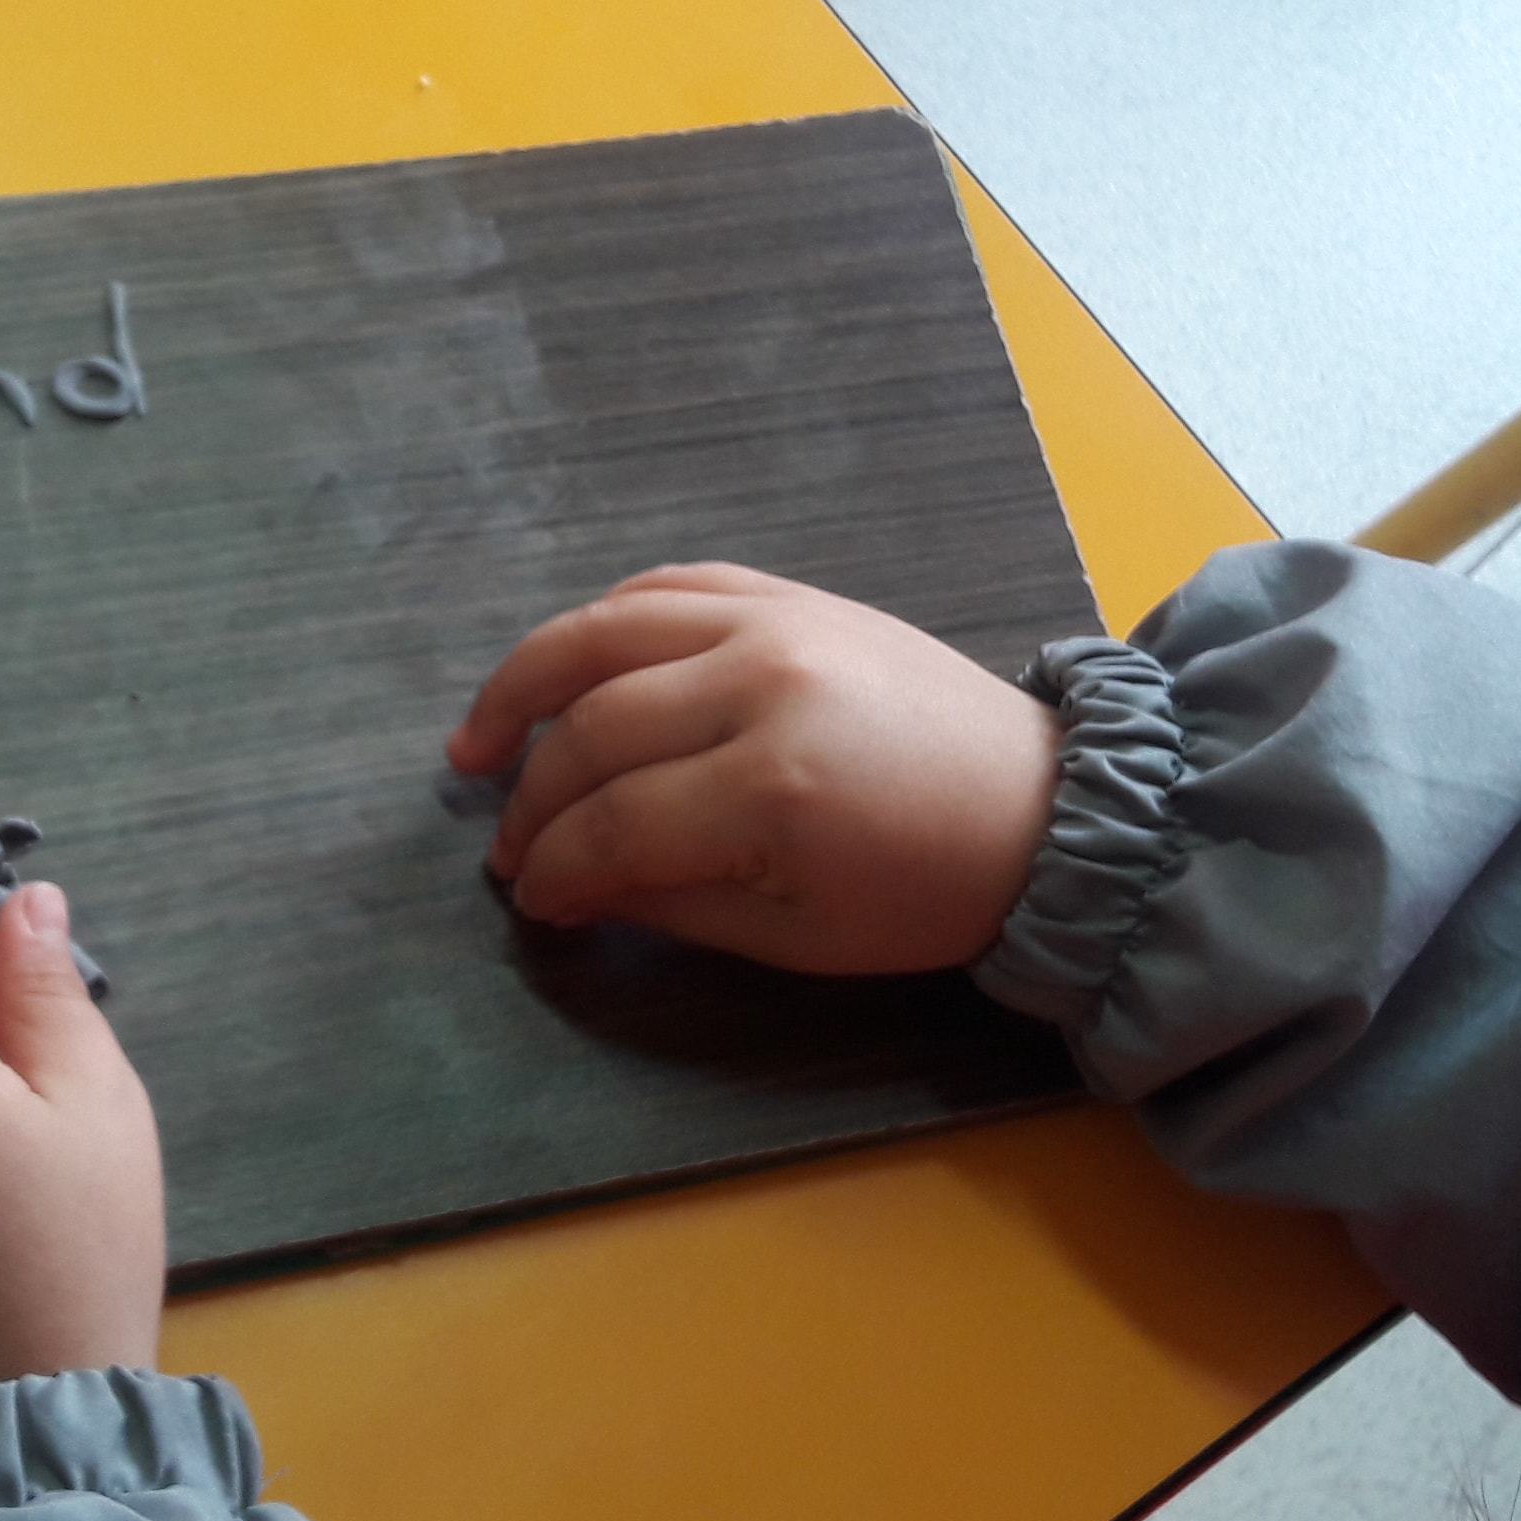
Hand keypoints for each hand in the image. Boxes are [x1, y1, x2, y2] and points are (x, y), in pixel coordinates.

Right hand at [444, 563, 1062, 973]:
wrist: (1042, 807)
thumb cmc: (923, 893)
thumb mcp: (796, 934)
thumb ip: (668, 903)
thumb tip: (566, 887)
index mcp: (773, 786)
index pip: (614, 825)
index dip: (554, 869)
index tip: (529, 901)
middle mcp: (762, 681)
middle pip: (594, 729)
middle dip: (532, 799)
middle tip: (505, 849)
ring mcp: (775, 620)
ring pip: (605, 632)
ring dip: (523, 684)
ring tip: (478, 742)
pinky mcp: (791, 592)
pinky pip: (666, 586)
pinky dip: (601, 625)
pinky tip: (563, 675)